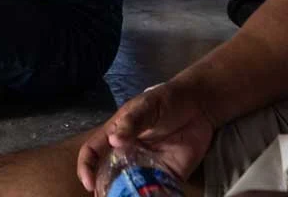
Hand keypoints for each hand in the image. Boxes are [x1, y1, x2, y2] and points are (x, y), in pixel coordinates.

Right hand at [77, 82, 215, 192]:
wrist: (200, 106)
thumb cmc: (167, 100)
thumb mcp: (147, 106)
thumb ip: (131, 122)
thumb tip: (114, 141)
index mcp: (116, 135)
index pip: (93, 152)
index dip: (86, 167)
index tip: (89, 183)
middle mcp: (128, 154)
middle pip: (108, 176)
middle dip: (105, 190)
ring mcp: (146, 167)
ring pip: (129, 188)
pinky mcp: (167, 176)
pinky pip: (156, 192)